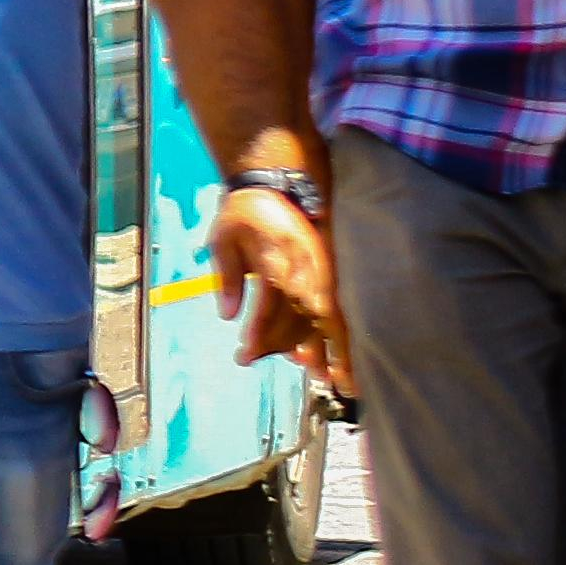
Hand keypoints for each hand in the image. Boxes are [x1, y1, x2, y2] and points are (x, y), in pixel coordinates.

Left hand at [215, 183, 348, 398]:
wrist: (275, 183)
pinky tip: (343, 356)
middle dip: (289, 348)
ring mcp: (322, 270)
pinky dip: (342, 334)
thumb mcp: (222, 238)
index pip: (269, 305)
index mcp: (276, 259)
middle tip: (274, 370)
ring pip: (326, 317)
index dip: (259, 334)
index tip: (246, 355)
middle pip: (300, 318)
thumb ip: (227, 277)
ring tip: (332, 381)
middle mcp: (304, 268)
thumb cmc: (244, 213)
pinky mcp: (332, 272)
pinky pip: (340, 308)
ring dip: (328, 349)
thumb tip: (227, 315)